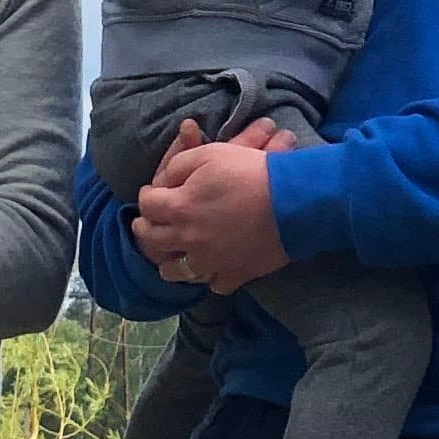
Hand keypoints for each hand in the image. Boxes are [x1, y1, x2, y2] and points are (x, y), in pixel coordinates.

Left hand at [131, 129, 289, 293]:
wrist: (292, 200)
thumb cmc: (250, 171)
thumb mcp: (210, 154)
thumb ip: (178, 165)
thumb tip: (164, 181)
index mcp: (179, 207)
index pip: (146, 205)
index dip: (146, 197)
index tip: (151, 193)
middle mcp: (188, 238)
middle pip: (153, 240)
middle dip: (146, 230)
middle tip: (148, 225)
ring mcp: (211, 261)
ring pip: (178, 272)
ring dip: (171, 263)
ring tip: (173, 258)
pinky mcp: (235, 274)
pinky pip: (215, 285)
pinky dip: (212, 278)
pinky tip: (213, 270)